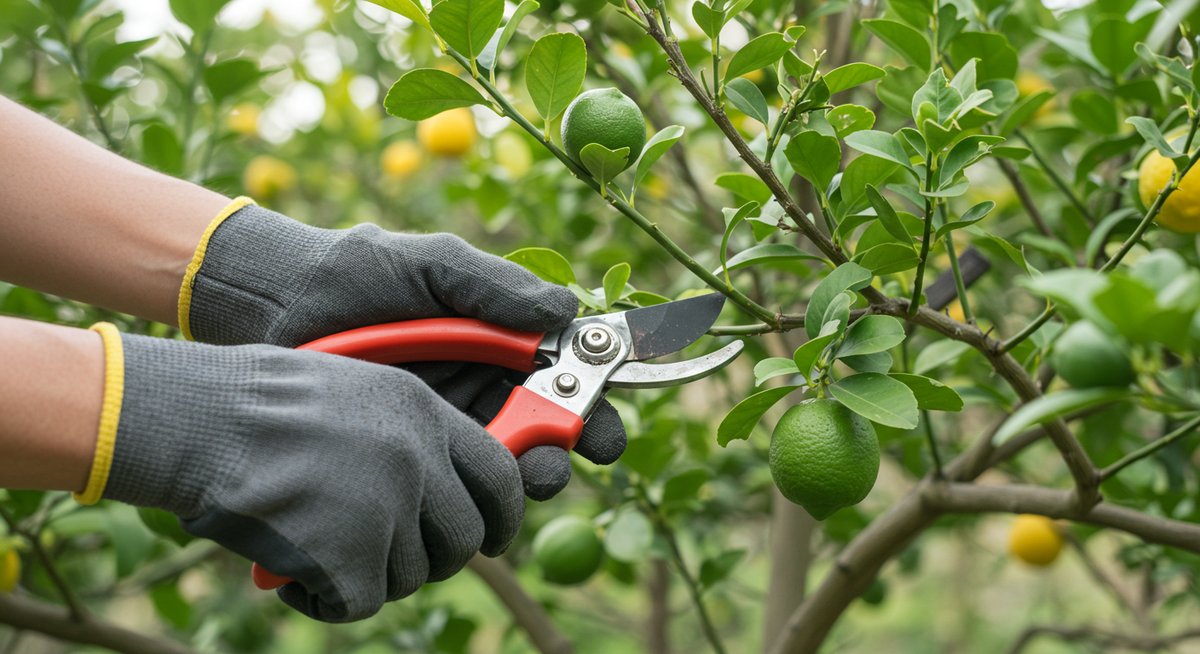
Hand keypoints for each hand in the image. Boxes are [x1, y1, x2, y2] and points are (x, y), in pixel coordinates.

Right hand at [102, 333, 525, 621]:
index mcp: (423, 412)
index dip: (503, 516)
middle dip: (435, 559)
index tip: (493, 538)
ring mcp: (387, 507)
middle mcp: (418, 458)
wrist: (194, 421)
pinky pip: (360, 603)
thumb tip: (440, 492)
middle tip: (389, 559)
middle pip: (464, 538)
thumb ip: (406, 438)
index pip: (501, 475)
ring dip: (370, 575)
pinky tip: (291, 574)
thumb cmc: (254, 406)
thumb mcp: (352, 394)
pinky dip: (324, 599)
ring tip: (317, 548)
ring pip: (411, 575)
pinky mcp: (350, 556)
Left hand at [183, 202, 625, 497]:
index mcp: (500, 339)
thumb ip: (495, 285)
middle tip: (558, 464)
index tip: (603, 434)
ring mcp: (445, 422)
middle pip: (543, 430)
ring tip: (521, 479)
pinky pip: (448, 480)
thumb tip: (568, 310)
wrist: (273, 303)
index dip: (592, 406)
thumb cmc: (356, 272)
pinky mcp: (407, 451)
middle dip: (561, 453)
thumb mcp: (430, 264)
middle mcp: (482, 385)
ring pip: (501, 464)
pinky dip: (466, 492)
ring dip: (522, 477)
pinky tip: (465, 495)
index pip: (563, 375)